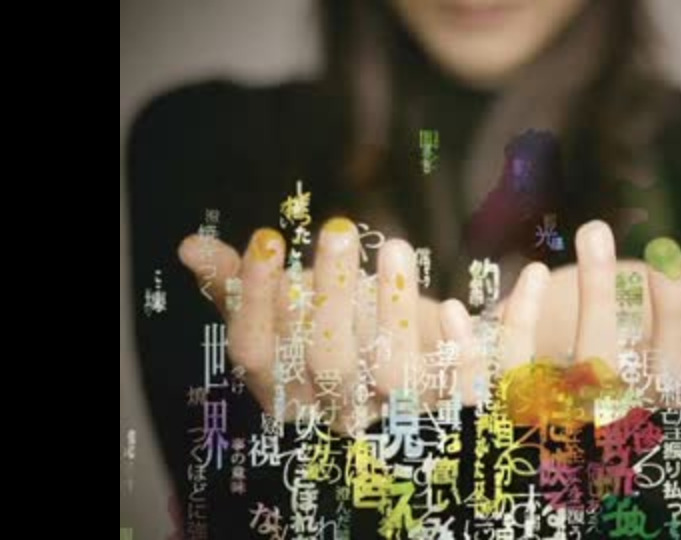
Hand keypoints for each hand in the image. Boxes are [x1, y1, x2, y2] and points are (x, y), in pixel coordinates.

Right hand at [178, 217, 449, 433]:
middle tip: (338, 229)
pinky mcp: (448, 406)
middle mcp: (338, 408)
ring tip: (395, 247)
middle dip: (330, 293)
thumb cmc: (345, 331)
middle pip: (326, 360)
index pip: (258, 353)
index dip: (256, 298)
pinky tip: (454, 307)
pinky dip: (459, 352)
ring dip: (394, 309)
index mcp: (288, 390)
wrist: (422, 369)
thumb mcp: (291, 309)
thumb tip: (190, 246)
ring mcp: (394, 413)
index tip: (266, 239)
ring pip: (392, 373)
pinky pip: (455, 390)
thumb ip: (241, 284)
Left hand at [438, 220, 680, 423]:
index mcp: (660, 381)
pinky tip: (518, 278)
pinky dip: (507, 327)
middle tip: (666, 244)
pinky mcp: (505, 400)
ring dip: (598, 295)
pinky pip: (507, 374)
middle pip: (664, 370)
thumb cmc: (586, 333)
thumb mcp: (649, 309)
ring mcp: (563, 408)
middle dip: (674, 305)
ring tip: (595, 228)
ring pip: (591, 366)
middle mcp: (621, 403)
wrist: (506, 368)